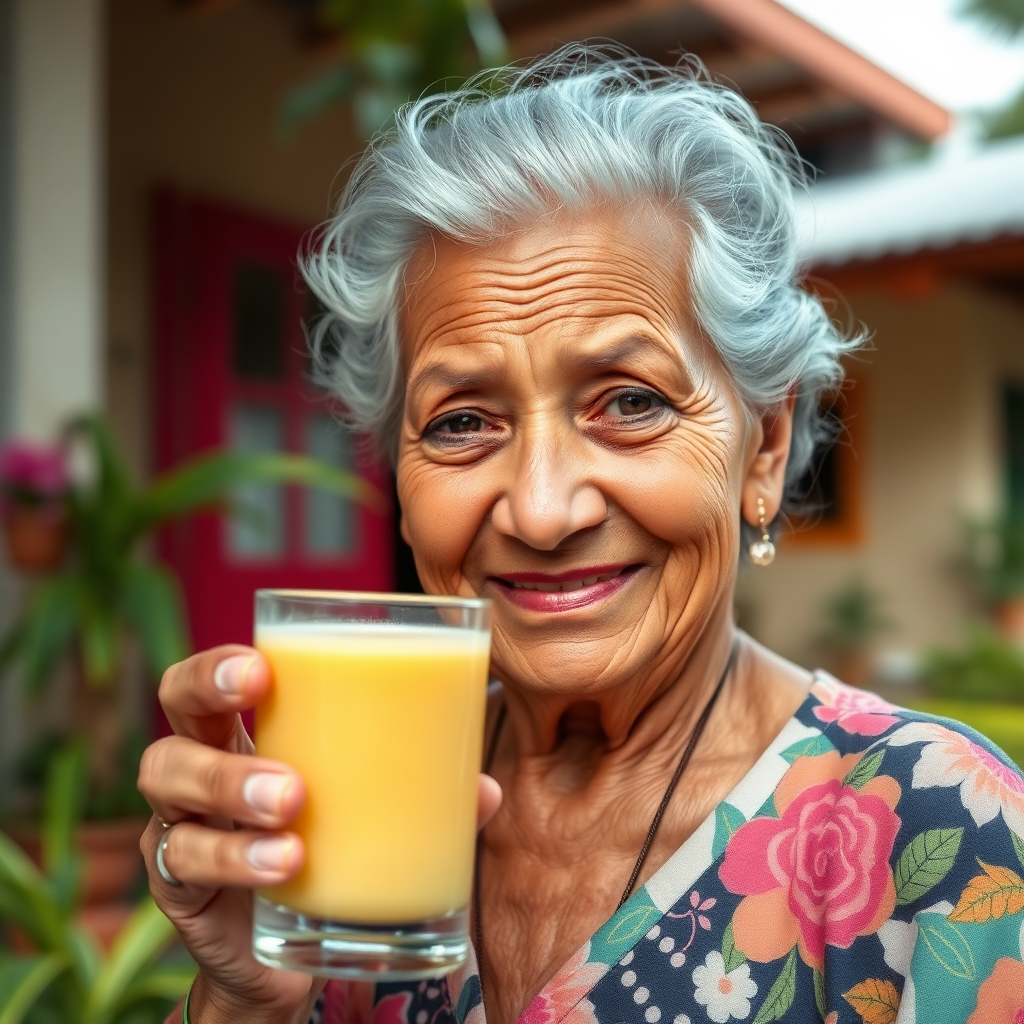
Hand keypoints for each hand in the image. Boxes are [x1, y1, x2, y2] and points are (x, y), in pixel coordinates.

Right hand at [139, 646, 501, 1021]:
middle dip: (208, 690)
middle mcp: (203, 767)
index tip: (265, 664)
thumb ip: (420, 795)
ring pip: (168, 778)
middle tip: (259, 692)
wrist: (282, 960)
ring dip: (229, 780)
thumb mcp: (366, 817)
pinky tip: (283, 866)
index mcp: (251, 734)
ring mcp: (181, 824)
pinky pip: (181, 862)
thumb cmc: (328, 857)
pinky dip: (233, 860)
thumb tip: (486, 790)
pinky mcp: (178, 887)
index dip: (222, 663)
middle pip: (174, 707)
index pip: (214, 677)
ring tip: (291, 801)